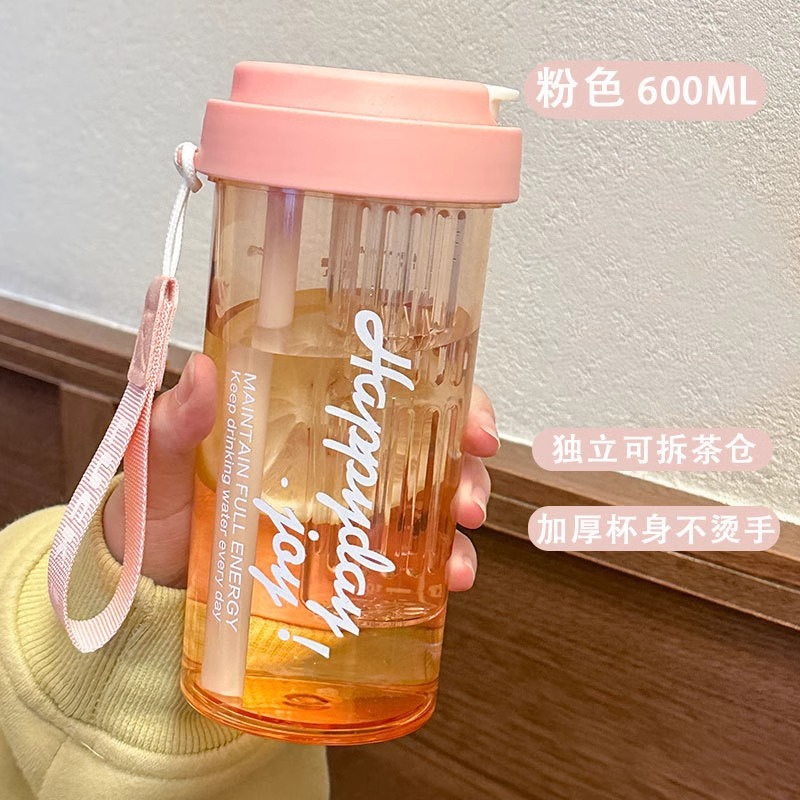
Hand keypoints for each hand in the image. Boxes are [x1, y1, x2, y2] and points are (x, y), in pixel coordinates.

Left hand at [103, 353, 499, 588]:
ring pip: (433, 493)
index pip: (382, 380)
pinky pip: (414, 556)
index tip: (463, 401)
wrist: (149, 595)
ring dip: (464, 505)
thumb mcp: (163, 464)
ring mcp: (352, 509)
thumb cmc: (158, 516)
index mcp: (305, 414)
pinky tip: (450, 577)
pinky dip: (444, 563)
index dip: (436, 382)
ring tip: (463, 535)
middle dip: (465, 449)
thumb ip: (176, 426)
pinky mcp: (353, 560)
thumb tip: (203, 373)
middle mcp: (339, 456)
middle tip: (471, 466)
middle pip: (426, 434)